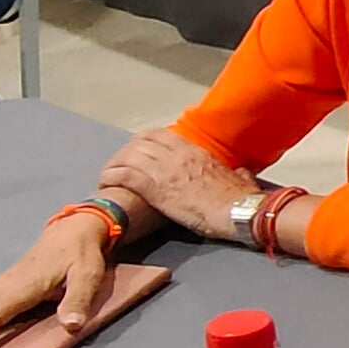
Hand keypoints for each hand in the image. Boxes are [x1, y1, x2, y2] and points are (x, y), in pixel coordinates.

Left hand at [94, 128, 254, 238]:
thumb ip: (238, 174)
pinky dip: (113, 177)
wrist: (238, 212)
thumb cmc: (240, 200)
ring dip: (114, 164)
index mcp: (194, 152)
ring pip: (129, 157)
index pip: (160, 135)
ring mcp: (165, 171)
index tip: (136, 150)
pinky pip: (126, 176)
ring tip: (107, 175)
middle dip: (125, 152)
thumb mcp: (240, 180)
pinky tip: (105, 183)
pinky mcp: (156, 190)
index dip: (143, 141)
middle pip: (140, 143)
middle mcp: (176, 156)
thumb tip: (243, 173)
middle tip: (118, 163)